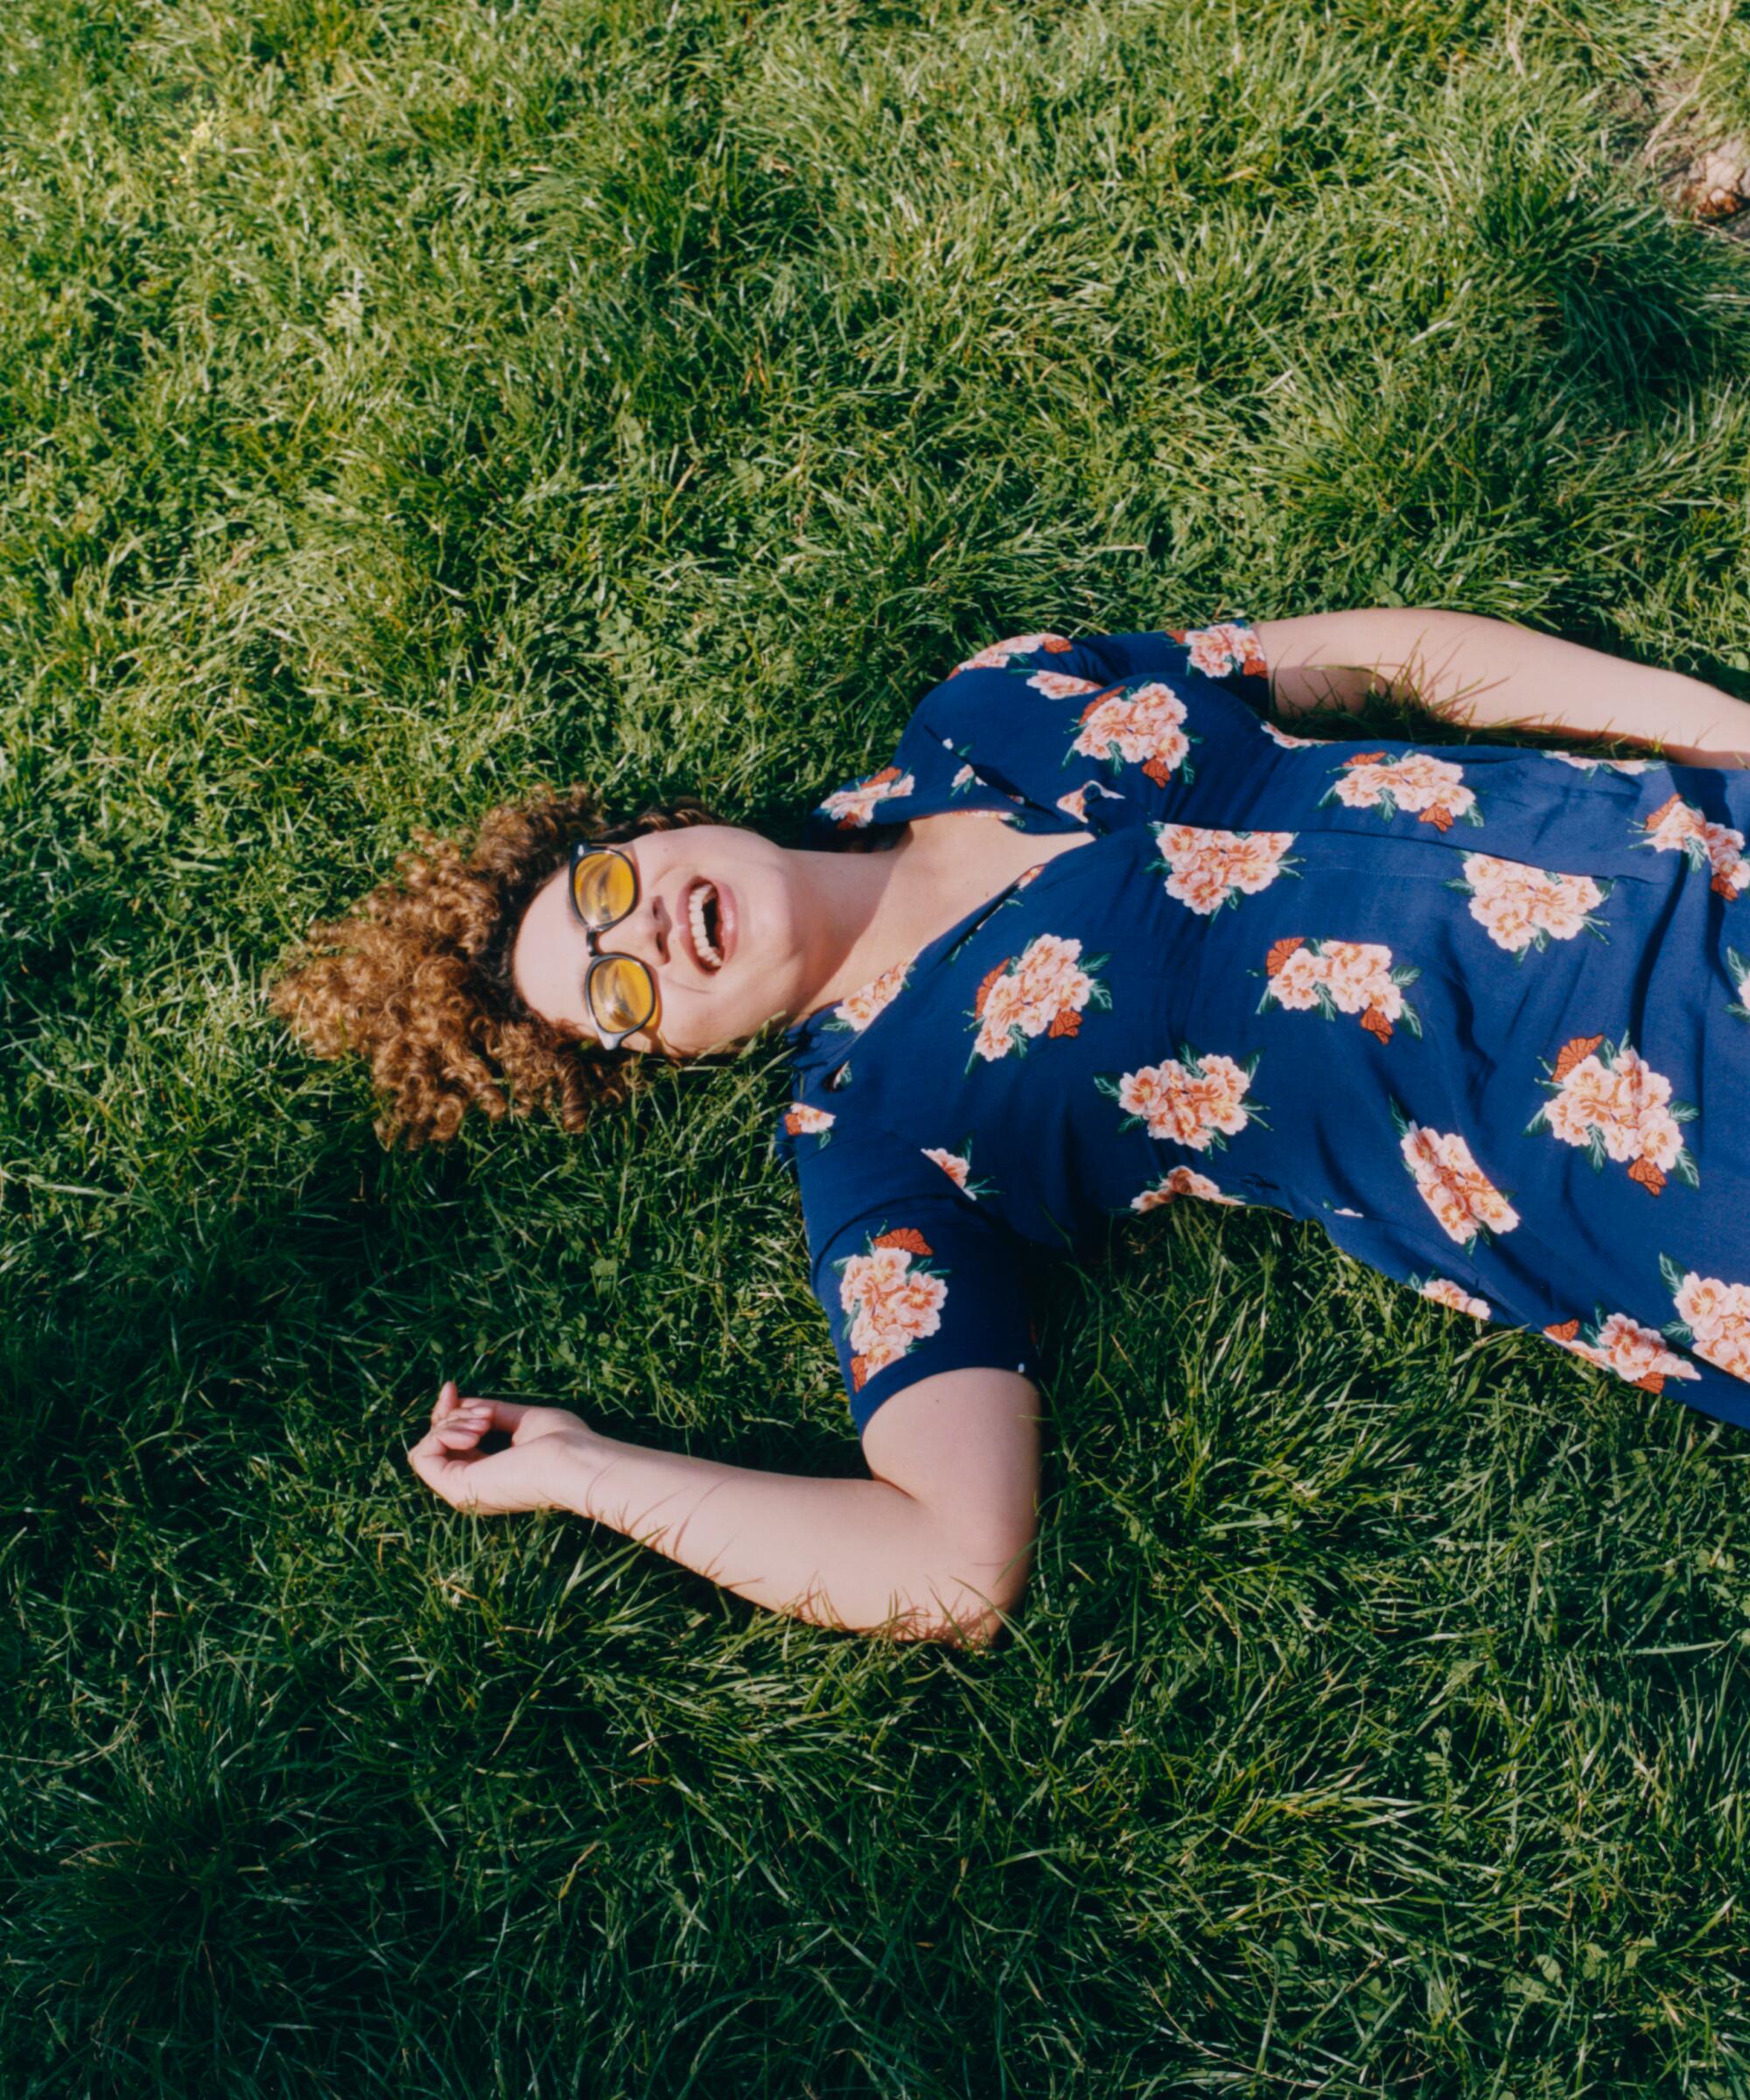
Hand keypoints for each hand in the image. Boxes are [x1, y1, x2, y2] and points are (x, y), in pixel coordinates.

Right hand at [407, 1381, 599, 1514]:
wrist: (576, 1461)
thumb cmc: (563, 1443)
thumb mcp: (522, 1420)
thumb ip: (492, 1413)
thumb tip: (463, 1402)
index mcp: (489, 1473)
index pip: (450, 1444)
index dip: (447, 1412)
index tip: (451, 1387)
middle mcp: (472, 1485)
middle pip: (434, 1443)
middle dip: (450, 1414)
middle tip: (484, 1413)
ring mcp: (463, 1490)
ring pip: (427, 1447)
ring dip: (450, 1423)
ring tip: (485, 1422)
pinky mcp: (457, 1488)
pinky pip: (423, 1457)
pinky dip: (441, 1434)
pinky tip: (473, 1431)